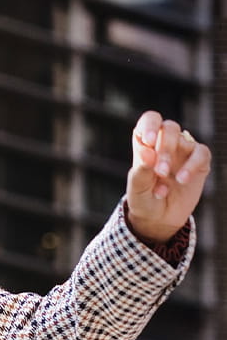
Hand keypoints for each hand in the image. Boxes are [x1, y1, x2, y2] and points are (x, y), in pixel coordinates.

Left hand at [127, 111, 209, 242]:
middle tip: (159, 171)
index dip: (150, 125)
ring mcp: (184, 151)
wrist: (158, 219)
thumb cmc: (143, 199)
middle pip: (169, 127)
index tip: (148, 141)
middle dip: (163, 147)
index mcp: (146, 143)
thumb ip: (141, 169)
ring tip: (165, 177)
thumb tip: (146, 150)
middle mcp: (165, 143)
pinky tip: (182, 180)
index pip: (150, 120)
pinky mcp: (199, 162)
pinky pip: (201, 153)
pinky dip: (192, 166)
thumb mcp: (137, 187)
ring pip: (184, 139)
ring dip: (173, 157)